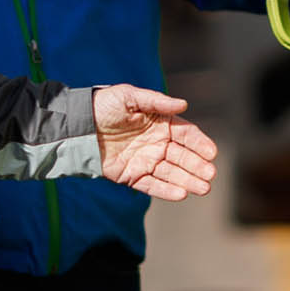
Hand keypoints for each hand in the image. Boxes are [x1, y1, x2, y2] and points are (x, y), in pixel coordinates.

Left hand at [92, 85, 217, 199]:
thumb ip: (157, 101)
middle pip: (183, 156)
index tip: (212, 152)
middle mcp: (157, 144)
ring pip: (171, 173)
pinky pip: (152, 185)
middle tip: (210, 175)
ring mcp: (146, 161)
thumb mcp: (130, 96)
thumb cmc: (104, 105)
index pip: (187, 135)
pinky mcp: (132, 176)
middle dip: (198, 166)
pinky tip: (181, 194)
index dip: (200, 143)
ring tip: (203, 189)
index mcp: (162, 123)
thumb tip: (184, 104)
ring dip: (188, 181)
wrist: (77, 125)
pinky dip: (166, 190)